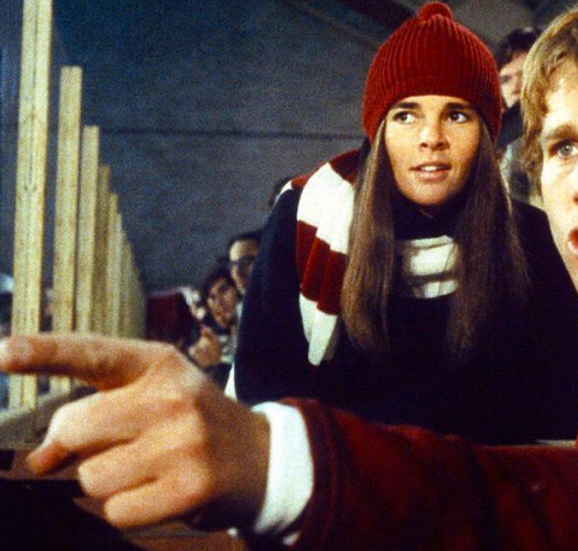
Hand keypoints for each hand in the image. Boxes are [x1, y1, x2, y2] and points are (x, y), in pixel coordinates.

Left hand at [0, 334, 268, 530]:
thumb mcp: (148, 403)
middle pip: (75, 429)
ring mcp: (185, 443)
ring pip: (92, 478)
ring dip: (108, 484)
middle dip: (78, 447)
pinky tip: (161, 493)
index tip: (2, 353)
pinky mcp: (191, 488)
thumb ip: (91, 418)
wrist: (264, 458)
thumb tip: (38, 460)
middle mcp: (174, 397)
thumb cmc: (191, 425)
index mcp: (158, 364)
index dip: (43, 353)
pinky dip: (129, 510)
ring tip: (150, 471)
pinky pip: (117, 512)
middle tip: (116, 447)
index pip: (92, 353)